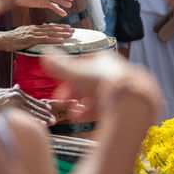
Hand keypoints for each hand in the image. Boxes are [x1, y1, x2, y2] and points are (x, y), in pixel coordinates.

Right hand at [0, 23, 73, 51]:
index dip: (59, 26)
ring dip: (62, 34)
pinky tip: (61, 40)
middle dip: (63, 29)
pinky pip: (45, 39)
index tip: (67, 27)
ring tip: (70, 34)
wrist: (3, 40)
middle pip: (52, 28)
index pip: (49, 26)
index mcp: (34, 27)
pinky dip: (54, 39)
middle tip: (73, 30)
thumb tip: (41, 31)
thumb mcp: (23, 33)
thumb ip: (33, 32)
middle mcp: (35, 29)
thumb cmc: (12, 38)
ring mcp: (33, 34)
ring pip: (50, 33)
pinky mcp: (31, 40)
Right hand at [0, 85, 56, 125]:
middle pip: (34, 106)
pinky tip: (42, 125)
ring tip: (52, 122)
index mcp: (16, 93)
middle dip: (45, 113)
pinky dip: (35, 120)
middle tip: (54, 120)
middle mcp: (17, 96)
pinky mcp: (10, 109)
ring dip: (43, 117)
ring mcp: (14, 102)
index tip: (50, 109)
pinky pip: (25, 116)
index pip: (32, 100)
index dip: (41, 105)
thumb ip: (12, 90)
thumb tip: (18, 86)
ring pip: (32, 111)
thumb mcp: (2, 91)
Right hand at [41, 49, 162, 119]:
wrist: (130, 100)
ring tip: (72, 113)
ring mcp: (121, 87)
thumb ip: (59, 67)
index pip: (81, 66)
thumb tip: (44, 55)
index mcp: (103, 60)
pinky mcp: (125, 102)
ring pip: (97, 95)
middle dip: (73, 92)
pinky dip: (92, 112)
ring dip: (81, 104)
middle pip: (88, 81)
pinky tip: (82, 118)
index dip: (68, 77)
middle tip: (62, 101)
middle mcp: (113, 71)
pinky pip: (106, 106)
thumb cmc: (103, 83)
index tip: (59, 88)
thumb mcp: (76, 74)